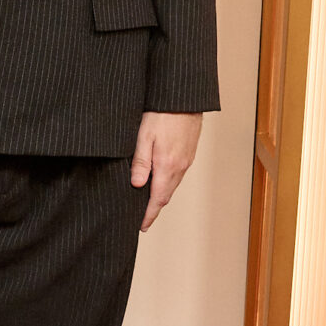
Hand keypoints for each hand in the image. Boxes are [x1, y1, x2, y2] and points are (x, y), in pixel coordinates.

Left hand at [130, 112, 202, 230]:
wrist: (184, 99)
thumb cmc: (162, 113)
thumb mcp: (144, 136)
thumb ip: (141, 162)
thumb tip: (136, 185)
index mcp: (167, 166)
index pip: (157, 199)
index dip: (149, 214)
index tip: (142, 226)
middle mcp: (179, 167)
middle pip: (166, 195)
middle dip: (154, 208)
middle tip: (143, 218)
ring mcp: (186, 160)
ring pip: (172, 185)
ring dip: (161, 196)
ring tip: (149, 202)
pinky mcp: (189, 153)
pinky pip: (178, 175)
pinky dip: (168, 183)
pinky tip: (160, 181)